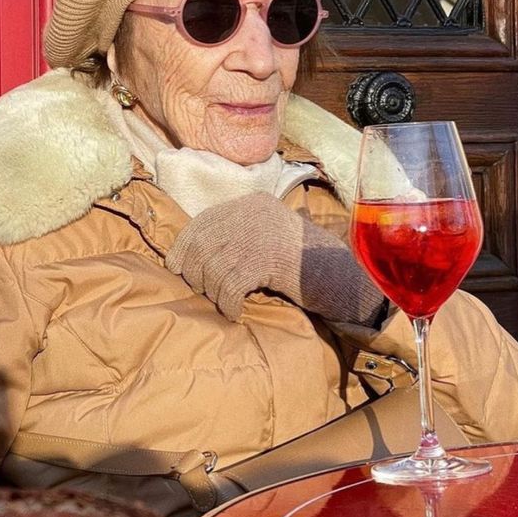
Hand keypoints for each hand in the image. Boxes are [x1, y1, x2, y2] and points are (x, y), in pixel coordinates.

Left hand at [165, 192, 384, 324]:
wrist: (340, 274)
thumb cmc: (302, 262)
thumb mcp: (269, 236)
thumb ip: (238, 235)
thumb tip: (190, 254)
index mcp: (252, 204)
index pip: (202, 221)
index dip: (184, 246)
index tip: (177, 267)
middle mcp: (253, 213)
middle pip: (203, 245)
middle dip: (195, 273)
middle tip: (205, 292)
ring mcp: (260, 234)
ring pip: (213, 268)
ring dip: (213, 292)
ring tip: (224, 303)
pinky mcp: (266, 259)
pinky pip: (230, 286)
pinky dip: (228, 304)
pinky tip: (235, 312)